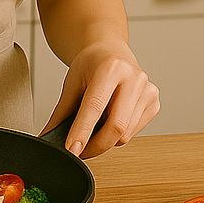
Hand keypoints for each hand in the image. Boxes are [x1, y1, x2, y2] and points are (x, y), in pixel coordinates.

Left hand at [41, 41, 158, 157]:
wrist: (110, 51)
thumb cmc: (91, 64)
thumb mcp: (72, 82)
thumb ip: (61, 111)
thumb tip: (49, 137)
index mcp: (111, 67)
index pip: (95, 106)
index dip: (82, 131)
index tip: (72, 149)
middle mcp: (133, 77)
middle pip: (116, 126)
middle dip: (95, 145)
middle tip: (78, 151)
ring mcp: (147, 91)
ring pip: (125, 134)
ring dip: (105, 141)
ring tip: (93, 127)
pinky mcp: (154, 103)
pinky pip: (133, 133)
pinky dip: (118, 135)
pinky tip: (110, 119)